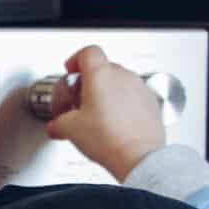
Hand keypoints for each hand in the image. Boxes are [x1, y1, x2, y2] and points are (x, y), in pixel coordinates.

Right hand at [45, 45, 167, 180]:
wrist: (138, 157)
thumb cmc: (109, 138)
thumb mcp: (70, 129)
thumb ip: (58, 122)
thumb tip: (57, 125)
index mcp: (101, 75)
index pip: (88, 52)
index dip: (76, 59)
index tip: (71, 70)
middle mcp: (123, 76)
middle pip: (103, 67)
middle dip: (90, 81)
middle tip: (80, 98)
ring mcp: (140, 88)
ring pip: (120, 82)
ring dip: (107, 92)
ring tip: (97, 114)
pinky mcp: (151, 103)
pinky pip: (134, 96)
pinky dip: (123, 104)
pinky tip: (115, 123)